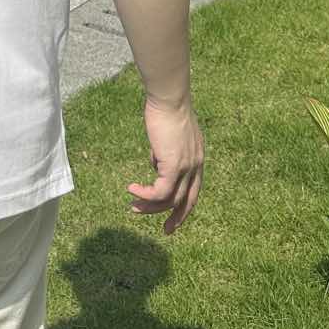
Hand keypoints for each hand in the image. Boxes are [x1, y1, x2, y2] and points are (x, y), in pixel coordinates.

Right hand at [128, 96, 202, 234]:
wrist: (169, 97)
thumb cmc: (166, 108)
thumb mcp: (169, 134)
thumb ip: (166, 150)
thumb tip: (156, 161)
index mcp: (197, 159)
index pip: (194, 189)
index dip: (184, 205)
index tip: (174, 216)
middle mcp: (196, 166)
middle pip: (187, 201)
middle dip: (177, 219)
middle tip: (166, 231)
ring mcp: (186, 168)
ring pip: (170, 200)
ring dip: (150, 206)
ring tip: (133, 206)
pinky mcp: (173, 166)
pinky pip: (159, 191)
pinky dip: (144, 194)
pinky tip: (131, 188)